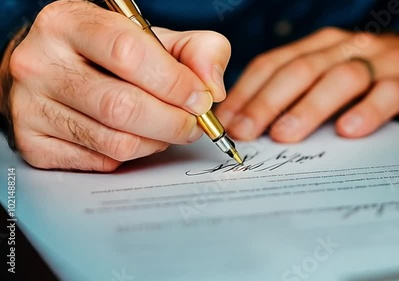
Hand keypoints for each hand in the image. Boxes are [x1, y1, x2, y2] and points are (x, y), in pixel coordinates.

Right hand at [8, 1, 230, 170]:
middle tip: (192, 124)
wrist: (55, 70)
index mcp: (69, 23)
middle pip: (122, 106)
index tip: (200, 98)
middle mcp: (40, 63)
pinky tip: (134, 137)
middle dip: (173, 122)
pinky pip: (101, 162)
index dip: (174, 82)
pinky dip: (130, 156)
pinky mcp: (34, 144)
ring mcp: (30, 107)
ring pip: (115, 141)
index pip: (128, 53)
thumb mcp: (154, 38)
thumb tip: (211, 89)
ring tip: (165, 129)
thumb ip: (196, 50)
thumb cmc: (108, 54)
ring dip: (156, 141)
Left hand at [216, 28, 398, 141]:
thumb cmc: (370, 77)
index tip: (228, 121)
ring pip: (339, 78)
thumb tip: (251, 123)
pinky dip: (366, 111)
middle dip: (267, 102)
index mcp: (320, 46)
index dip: (247, 91)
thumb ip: (297, 93)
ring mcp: (381, 61)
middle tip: (245, 132)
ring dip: (308, 108)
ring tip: (284, 135)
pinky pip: (387, 94)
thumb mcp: (329, 76)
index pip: (274, 63)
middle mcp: (346, 47)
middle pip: (300, 70)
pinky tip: (347, 131)